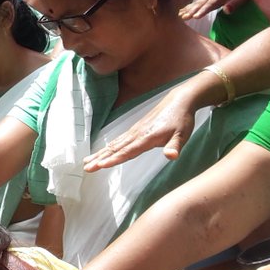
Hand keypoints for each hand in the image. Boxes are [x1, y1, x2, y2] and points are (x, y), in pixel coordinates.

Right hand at [83, 84, 197, 170]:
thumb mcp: (182, 135)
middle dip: (100, 159)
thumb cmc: (182, 120)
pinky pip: (117, 140)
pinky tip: (102, 152)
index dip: (114, 159)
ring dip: (99, 154)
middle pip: (115, 149)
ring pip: (113, 144)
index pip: (127, 151)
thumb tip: (172, 157)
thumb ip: (174, 146)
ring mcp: (134, 132)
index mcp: (146, 138)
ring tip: (86, 162)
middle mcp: (136, 135)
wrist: (179, 101)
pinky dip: (107, 147)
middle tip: (86, 168)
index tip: (101, 165)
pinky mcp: (135, 130)